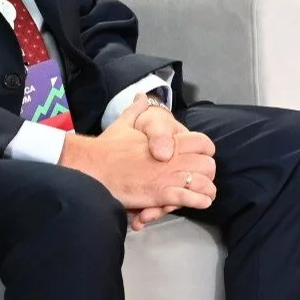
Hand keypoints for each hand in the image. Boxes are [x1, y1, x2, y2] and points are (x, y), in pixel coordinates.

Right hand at [60, 111, 217, 225]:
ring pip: (201, 183)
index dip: (206, 150)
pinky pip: (187, 198)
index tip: (204, 156)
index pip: (201, 142)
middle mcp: (172, 157)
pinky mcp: (159, 193)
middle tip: (204, 178)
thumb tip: (141, 96)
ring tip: (207, 195)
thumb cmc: (107, 146)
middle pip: (207, 165)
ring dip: (206, 190)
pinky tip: (202, 202)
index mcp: (168, 140)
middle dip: (207, 173)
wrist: (92, 164)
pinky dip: (198, 201)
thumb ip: (137, 111)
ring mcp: (167, 176)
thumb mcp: (124, 123)